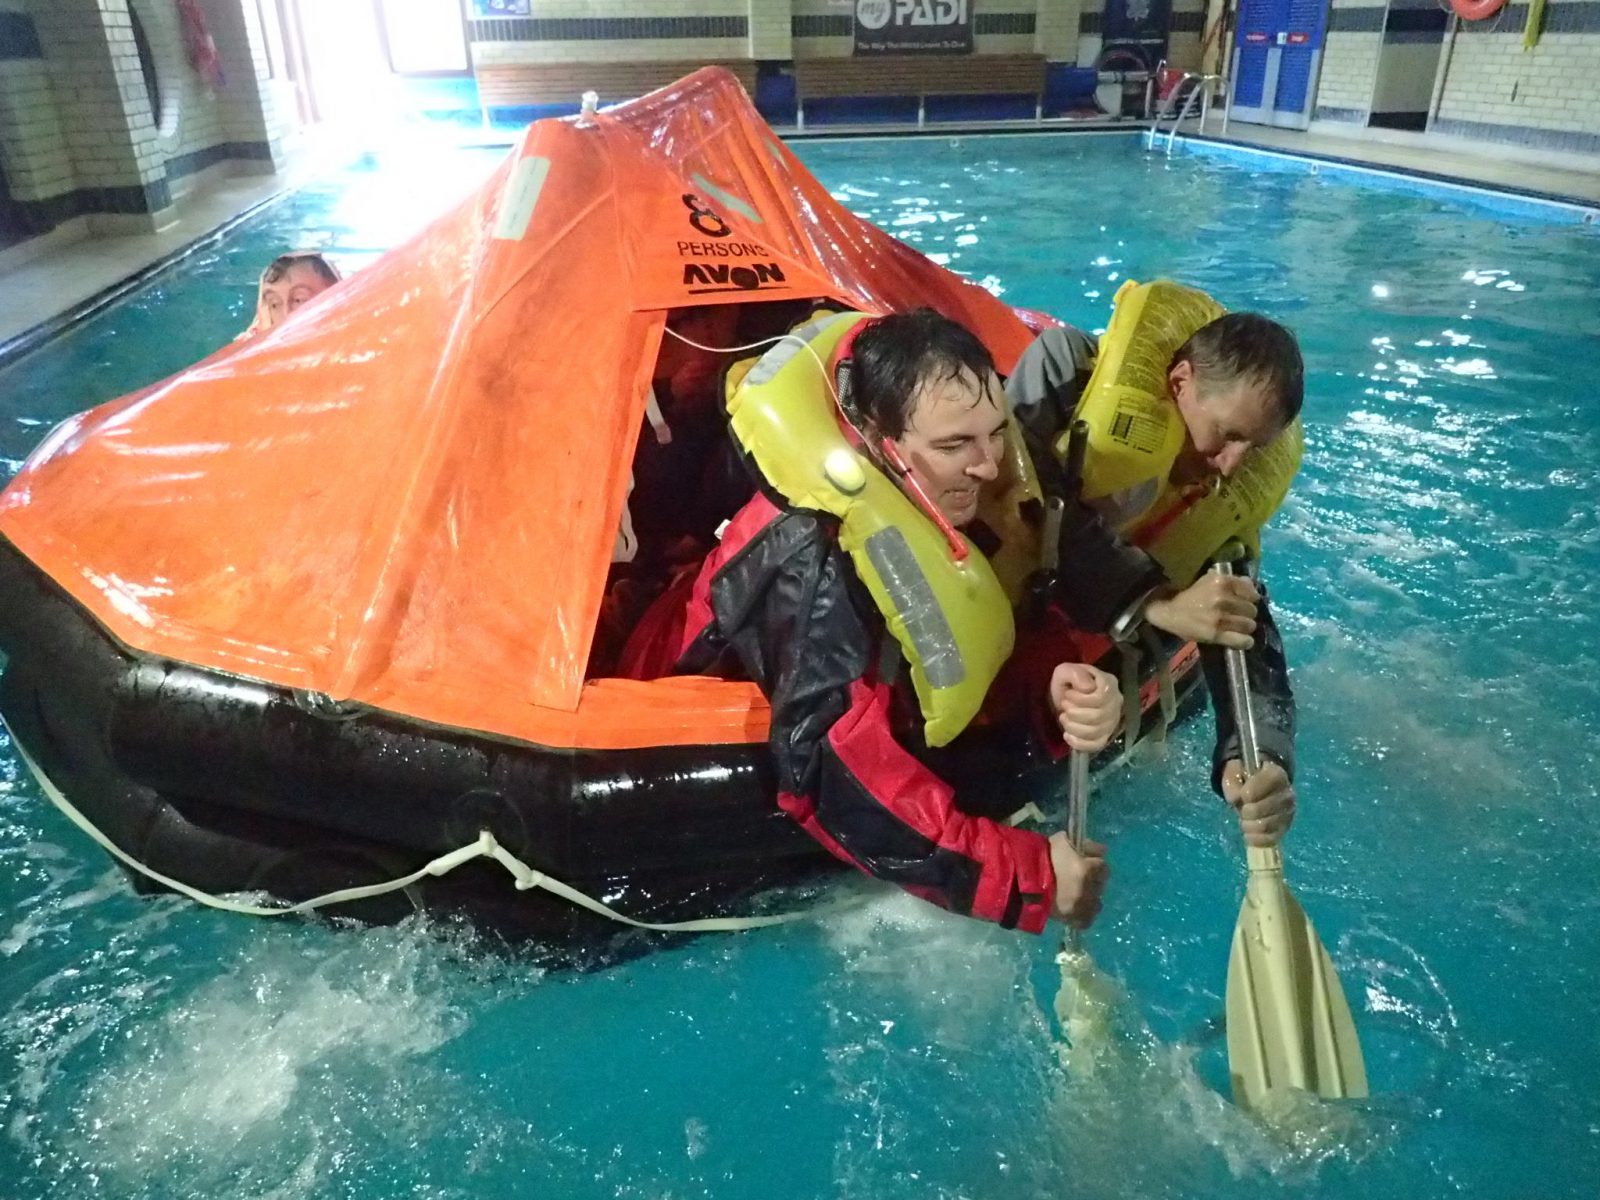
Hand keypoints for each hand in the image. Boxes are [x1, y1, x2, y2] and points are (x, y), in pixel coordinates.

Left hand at [1048, 663, 1119, 751]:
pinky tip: (1067, 735)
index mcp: (1109, 684)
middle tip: (1064, 706)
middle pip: (1097, 717)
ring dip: (1073, 727)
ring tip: (1064, 717)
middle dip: (1074, 713)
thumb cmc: (1068, 683)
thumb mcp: (1066, 671)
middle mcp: (1116, 703)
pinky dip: (1078, 743)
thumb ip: (1075, 674)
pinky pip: (1096, 745)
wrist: (1065, 698)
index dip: (1080, 699)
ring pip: (1095, 732)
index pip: (1100, 698)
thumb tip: (1088, 688)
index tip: (1067, 694)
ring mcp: (1112, 721)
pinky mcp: (1105, 736)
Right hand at [1048, 831, 1108, 927]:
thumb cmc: (1040, 857)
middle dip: (1093, 880)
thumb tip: (1099, 849)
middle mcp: (1087, 889)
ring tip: (1076, 894)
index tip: (1087, 861)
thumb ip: (1082, 844)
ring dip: (1090, 897)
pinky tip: (1075, 908)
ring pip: (1097, 903)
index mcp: (1086, 869)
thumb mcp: (1061, 841)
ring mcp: (1081, 906)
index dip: (1094, 863)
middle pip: (1100, 884)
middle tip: (1080, 877)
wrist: (1020, 880)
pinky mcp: (1072, 919)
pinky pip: (1086, 920)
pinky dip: (1083, 915)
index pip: (1102, 866)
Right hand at [1143, 574, 1258, 648]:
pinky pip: (1243, 640)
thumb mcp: (1208, 581)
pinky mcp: (1216, 634)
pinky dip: (1245, 641)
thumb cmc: (1190, 596)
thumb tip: (1250, 583)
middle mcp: (1223, 599)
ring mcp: (1220, 618)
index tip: (1243, 602)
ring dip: (1245, 627)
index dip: (1250, 599)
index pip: (1252, 593)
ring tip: (1236, 627)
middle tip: (1237, 616)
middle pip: (1252, 610)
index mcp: (1222, 582)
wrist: (1168, 613)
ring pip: (1249, 625)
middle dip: (1246, 614)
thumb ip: (1231, 581)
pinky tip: (1241, 639)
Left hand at [1221, 759, 1295, 845]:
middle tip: (1243, 810)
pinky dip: (1255, 839)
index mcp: (1277, 775)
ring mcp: (1288, 813)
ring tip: (1245, 821)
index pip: (1268, 782)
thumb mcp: (1234, 775)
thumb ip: (1233, 784)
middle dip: (1246, 811)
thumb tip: (1236, 799)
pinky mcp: (1284, 829)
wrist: (1257, 792)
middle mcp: (1287, 794)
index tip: (1243, 794)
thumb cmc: (1245, 781)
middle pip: (1263, 808)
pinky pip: (1270, 839)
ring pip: (1265, 826)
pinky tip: (1249, 833)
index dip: (1250, 790)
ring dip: (1248, 825)